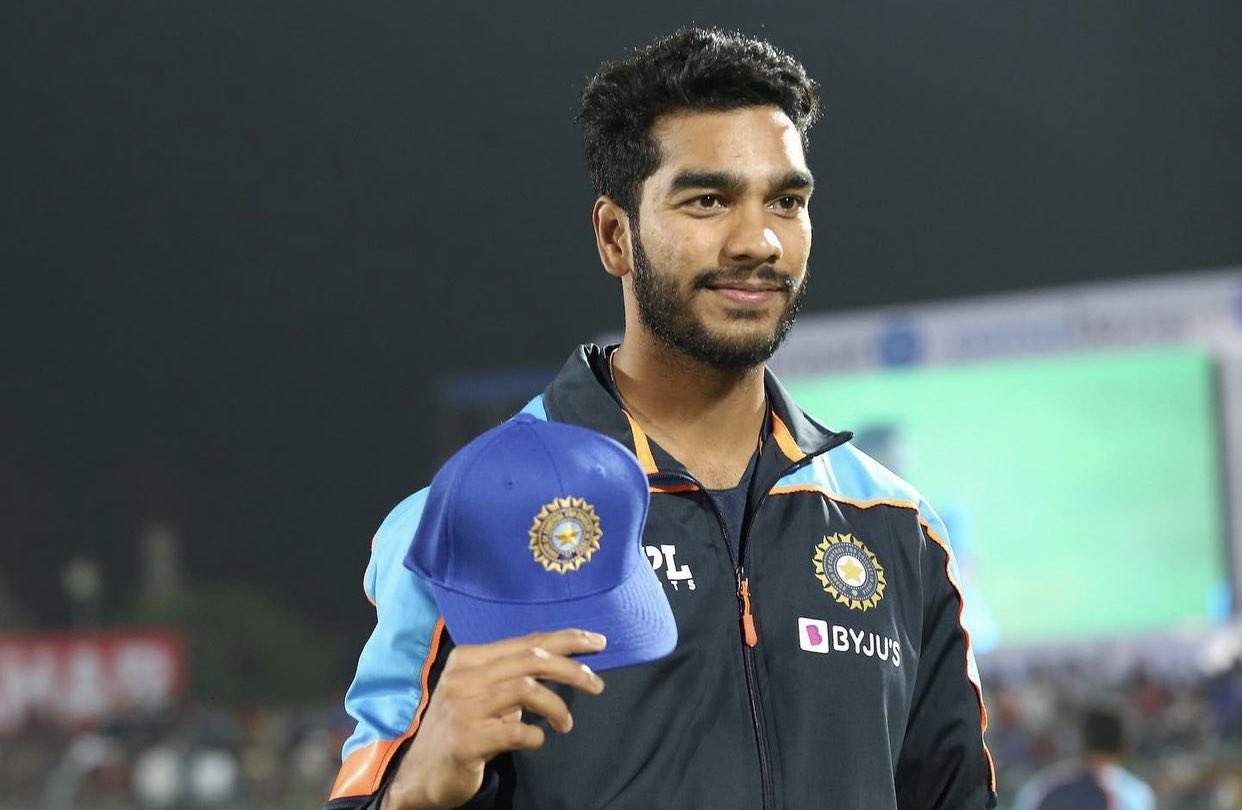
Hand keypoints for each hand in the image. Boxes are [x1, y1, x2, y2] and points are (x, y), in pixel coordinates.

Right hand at [383, 628, 607, 809]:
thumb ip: (514, 674)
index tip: (599, 643)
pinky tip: (537, 740)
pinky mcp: (466, 740)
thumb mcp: (484, 692)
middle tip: (598, 685)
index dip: (567, 639)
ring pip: (526, 689)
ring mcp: (462, 708)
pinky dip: (535, 735)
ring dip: (557, 706)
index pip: (526, 641)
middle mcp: (463, 677)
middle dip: (572, 669)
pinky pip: (516, 731)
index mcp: (469, 658)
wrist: (422, 774)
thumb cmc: (463, 727)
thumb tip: (566, 660)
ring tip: (566, 724)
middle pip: (531, 659)